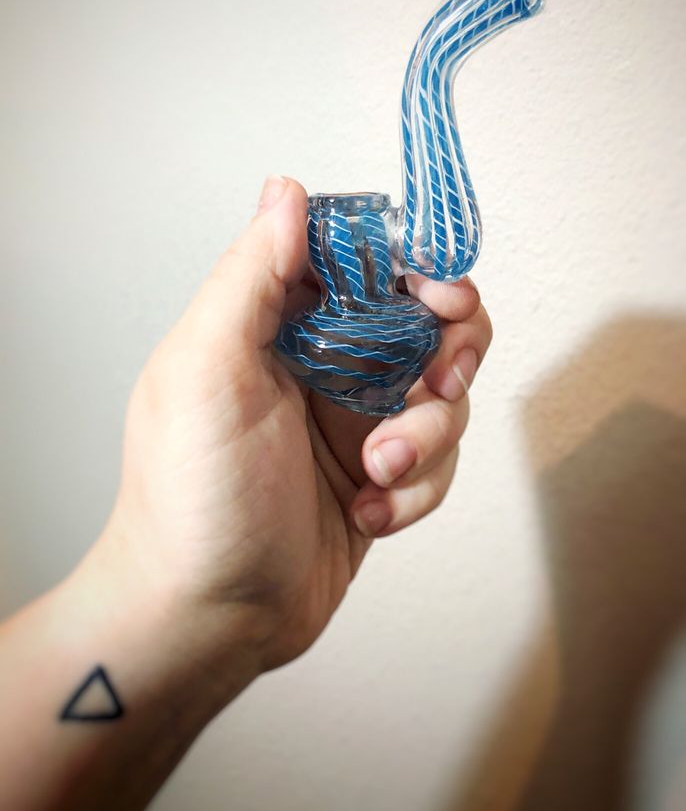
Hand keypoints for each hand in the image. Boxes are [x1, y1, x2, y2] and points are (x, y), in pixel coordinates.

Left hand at [103, 176, 491, 681]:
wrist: (207, 619)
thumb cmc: (191, 498)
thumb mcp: (207, 371)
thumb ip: (249, 276)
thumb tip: (286, 190)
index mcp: (274, 323)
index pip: (361, 258)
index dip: (413, 264)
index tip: (440, 294)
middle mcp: (320, 362)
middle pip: (422, 318)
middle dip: (448, 348)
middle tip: (441, 380)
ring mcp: (353, 419)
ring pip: (441, 391)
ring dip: (428, 433)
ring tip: (381, 473)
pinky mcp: (381, 474)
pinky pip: (437, 457)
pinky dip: (419, 485)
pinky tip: (372, 512)